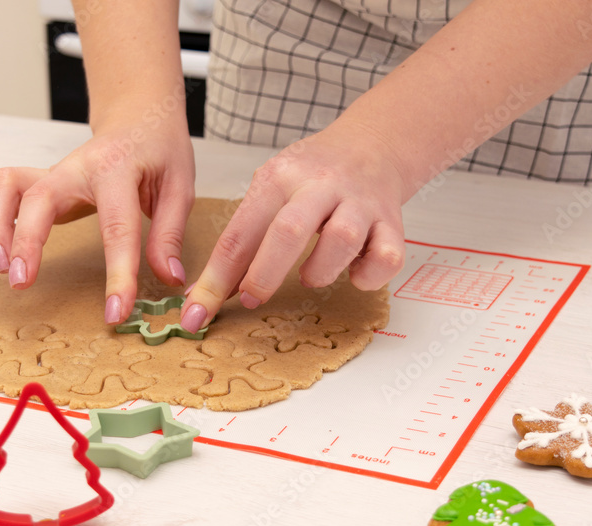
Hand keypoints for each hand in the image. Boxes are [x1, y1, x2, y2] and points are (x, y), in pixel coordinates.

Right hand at [0, 117, 194, 323]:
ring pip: (8, 187)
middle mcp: (78, 167)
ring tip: (4, 269)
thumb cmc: (159, 148)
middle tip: (23, 282)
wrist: (139, 115)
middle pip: (40, 198)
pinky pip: (6, 190)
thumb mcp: (179, 187)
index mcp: (118, 169)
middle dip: (27, 242)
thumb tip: (168, 280)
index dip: (117, 273)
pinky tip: (5, 251)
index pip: (117, 227)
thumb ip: (169, 234)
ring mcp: (55, 171)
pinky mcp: (43, 181)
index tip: (115, 311)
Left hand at [178, 120, 408, 332]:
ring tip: (308, 276)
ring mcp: (360, 203)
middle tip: (251, 298)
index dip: (216, 278)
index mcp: (280, 178)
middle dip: (264, 275)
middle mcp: (321, 186)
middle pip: (289, 231)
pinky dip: (367, 276)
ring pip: (342, 240)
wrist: (372, 145)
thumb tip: (210, 291)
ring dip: (319, 272)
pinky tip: (352, 273)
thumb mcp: (270, 189)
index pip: (239, 232)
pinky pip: (386, 258)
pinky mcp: (392, 222)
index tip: (199, 312)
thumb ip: (245, 236)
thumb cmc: (312, 176)